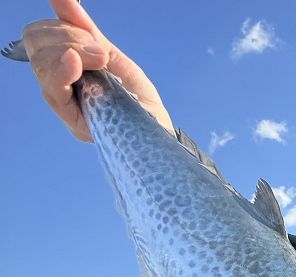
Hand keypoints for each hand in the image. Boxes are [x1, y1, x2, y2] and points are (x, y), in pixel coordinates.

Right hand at [22, 0, 173, 141]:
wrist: (166, 138)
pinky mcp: (77, 125)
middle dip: (66, 36)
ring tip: (101, 61)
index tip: (92, 36)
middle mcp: (63, 94)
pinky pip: (53, 91)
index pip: (38, 39)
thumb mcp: (117, 62)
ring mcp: (68, 110)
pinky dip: (61, 70)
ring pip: (42, 64)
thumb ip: (87, 34)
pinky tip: (76, 63)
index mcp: (69, 77)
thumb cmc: (144, 106)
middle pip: (36, 47)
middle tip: (99, 53)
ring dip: (71, 49)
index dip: (59, 26)